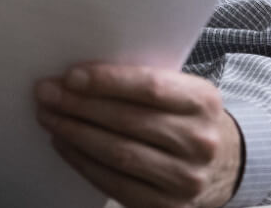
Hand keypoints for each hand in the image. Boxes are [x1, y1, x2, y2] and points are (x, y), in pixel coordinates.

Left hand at [34, 64, 243, 207]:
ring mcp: (185, 179)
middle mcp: (199, 141)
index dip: (107, 82)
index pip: (150, 87)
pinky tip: (64, 144)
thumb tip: (77, 77)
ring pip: (118, 154)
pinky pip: (115, 183)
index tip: (70, 76)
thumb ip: (141, 83)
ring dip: (75, 133)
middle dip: (79, 106)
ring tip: (49, 117)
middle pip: (128, 121)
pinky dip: (83, 162)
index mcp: (202, 101)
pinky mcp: (168, 207)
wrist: (224, 165)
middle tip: (46, 94)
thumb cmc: (186, 119)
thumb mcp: (180, 92)